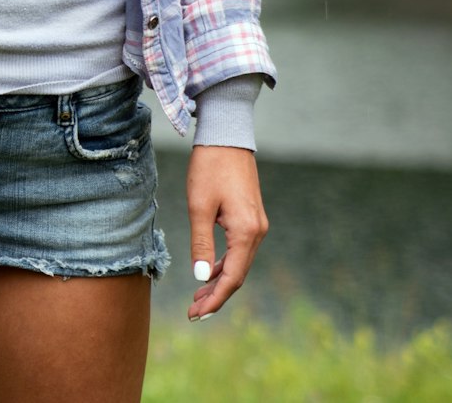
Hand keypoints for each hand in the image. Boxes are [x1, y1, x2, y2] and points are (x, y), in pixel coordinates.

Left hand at [187, 145, 267, 319]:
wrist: (227, 137)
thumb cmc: (210, 167)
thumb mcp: (199, 205)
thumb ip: (201, 242)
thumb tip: (201, 277)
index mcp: (246, 232)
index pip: (232, 277)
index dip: (215, 299)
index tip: (196, 314)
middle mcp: (257, 232)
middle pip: (238, 275)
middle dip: (216, 295)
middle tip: (193, 312)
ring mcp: (257, 225)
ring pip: (239, 264)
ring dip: (219, 281)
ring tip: (197, 298)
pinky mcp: (251, 218)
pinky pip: (239, 250)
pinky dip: (224, 265)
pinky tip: (209, 272)